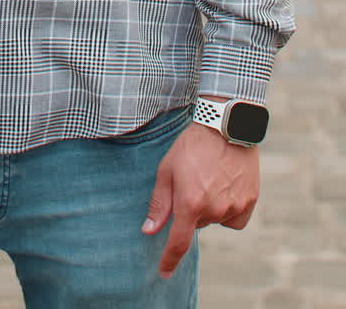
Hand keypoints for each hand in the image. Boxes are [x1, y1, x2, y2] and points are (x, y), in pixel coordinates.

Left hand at [142, 123, 259, 279]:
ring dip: (211, 207)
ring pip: (216, 220)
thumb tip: (149, 230)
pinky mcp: (249, 201)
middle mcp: (213, 209)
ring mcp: (233, 206)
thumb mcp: (167, 170)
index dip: (170, 259)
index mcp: (190, 203)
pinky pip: (234, 218)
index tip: (164, 272)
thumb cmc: (192, 146)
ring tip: (211, 178)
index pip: (179, 242)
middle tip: (193, 182)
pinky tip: (226, 187)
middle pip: (198, 224)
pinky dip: (228, 209)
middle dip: (192, 209)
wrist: (226, 127)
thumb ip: (159, 203)